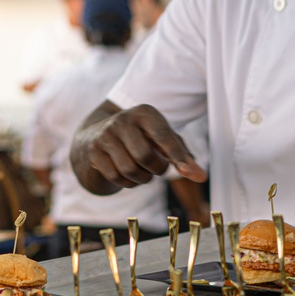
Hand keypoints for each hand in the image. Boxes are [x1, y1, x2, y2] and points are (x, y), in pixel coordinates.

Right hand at [87, 104, 206, 188]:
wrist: (94, 136)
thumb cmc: (139, 138)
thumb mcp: (161, 140)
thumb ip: (182, 156)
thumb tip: (200, 176)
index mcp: (145, 113)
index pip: (164, 136)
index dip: (177, 156)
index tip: (189, 172)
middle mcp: (123, 119)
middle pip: (146, 157)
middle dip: (157, 170)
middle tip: (157, 168)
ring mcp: (106, 134)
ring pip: (130, 170)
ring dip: (142, 179)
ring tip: (142, 172)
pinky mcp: (94, 151)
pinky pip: (116, 177)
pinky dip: (127, 182)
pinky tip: (126, 174)